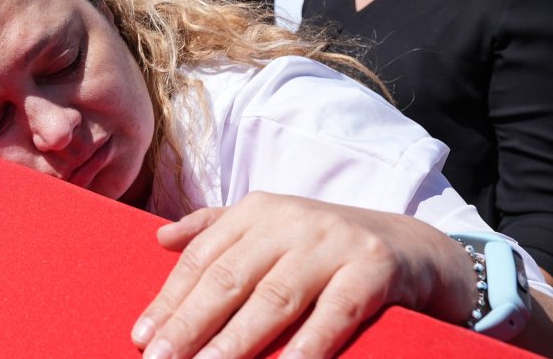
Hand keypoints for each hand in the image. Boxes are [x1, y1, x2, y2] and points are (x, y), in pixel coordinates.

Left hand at [131, 192, 475, 358]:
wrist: (414, 246)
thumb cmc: (326, 246)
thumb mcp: (271, 227)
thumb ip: (216, 229)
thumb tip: (161, 237)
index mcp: (257, 211)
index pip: (202, 258)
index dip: (170, 299)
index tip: (142, 336)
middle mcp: (290, 222)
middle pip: (228, 280)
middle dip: (188, 325)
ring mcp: (332, 244)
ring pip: (272, 300)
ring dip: (235, 342)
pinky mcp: (372, 269)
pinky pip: (334, 315)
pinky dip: (307, 345)